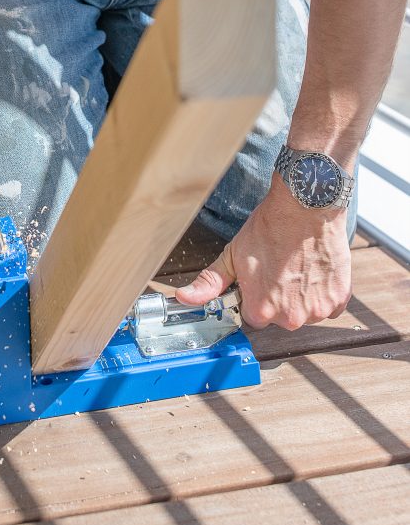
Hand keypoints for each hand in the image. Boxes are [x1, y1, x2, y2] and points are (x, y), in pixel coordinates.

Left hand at [174, 177, 351, 329]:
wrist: (305, 207)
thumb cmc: (269, 228)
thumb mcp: (232, 255)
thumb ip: (209, 284)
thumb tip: (183, 299)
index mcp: (261, 311)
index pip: (255, 316)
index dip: (257, 295)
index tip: (261, 278)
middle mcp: (290, 318)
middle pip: (281, 316)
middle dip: (279, 297)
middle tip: (280, 268)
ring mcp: (318, 310)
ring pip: (306, 311)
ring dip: (303, 295)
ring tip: (297, 265)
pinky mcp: (340, 299)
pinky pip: (329, 305)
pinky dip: (324, 291)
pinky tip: (314, 269)